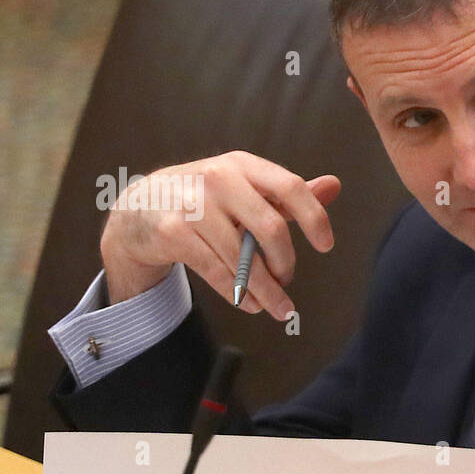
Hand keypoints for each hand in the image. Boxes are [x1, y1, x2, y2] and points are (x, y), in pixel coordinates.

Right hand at [98, 150, 339, 317]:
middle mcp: (219, 179)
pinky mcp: (173, 232)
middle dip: (285, 263)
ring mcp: (193, 205)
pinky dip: (239, 295)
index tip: (326, 246)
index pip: (290, 187)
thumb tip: (335, 185)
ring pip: (243, 259)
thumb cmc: (206, 199)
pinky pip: (217, 272)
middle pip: (270, 229)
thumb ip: (288, 194)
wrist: (139, 208)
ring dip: (266, 290)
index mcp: (243, 165)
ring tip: (278, 307)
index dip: (314, 218)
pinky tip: (251, 305)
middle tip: (288, 280)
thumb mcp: (245, 188)